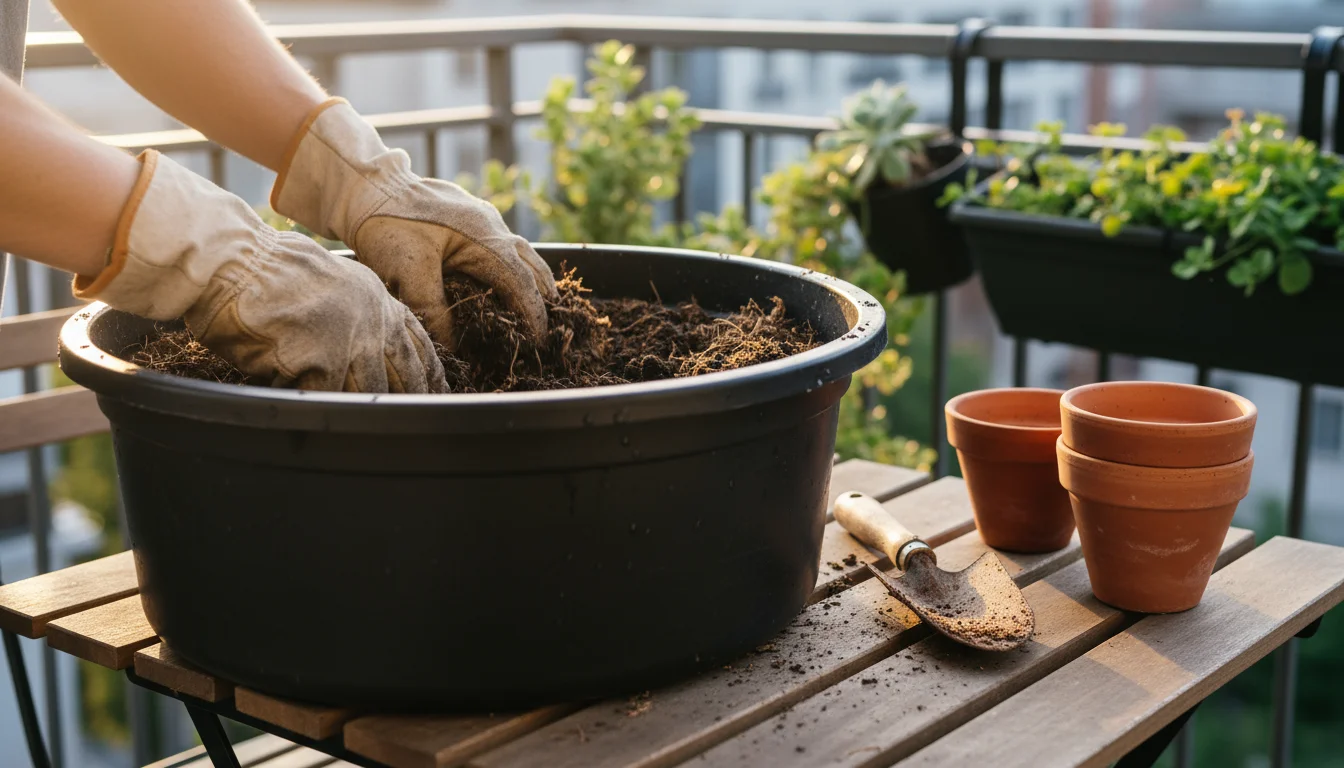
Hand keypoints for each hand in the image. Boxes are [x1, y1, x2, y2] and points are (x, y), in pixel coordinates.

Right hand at [74, 150, 447, 392]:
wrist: (231, 261)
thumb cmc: (265, 270)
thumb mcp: (328, 278)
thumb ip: (353, 308)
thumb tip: (362, 341)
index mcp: (375, 296)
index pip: (415, 339)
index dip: (429, 368)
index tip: (439, 388)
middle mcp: (371, 318)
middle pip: (404, 371)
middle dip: (414, 398)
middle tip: (422, 421)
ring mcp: (349, 341)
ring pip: (371, 390)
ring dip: (370, 409)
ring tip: (380, 435)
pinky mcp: (322, 361)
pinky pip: (330, 399)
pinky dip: (330, 412)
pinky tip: (333, 427)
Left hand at [271, 98, 556, 346]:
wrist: (366, 185)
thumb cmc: (387, 226)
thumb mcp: (408, 273)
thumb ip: (434, 312)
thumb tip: (454, 348)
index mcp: (486, 239)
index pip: (522, 283)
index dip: (533, 315)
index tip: (538, 341)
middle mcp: (492, 226)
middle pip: (533, 265)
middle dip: (544, 297)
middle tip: (546, 327)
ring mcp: (483, 218)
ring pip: (521, 253)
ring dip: (531, 280)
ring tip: (533, 306)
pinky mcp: (470, 215)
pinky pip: (504, 244)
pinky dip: (512, 266)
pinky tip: (501, 280)